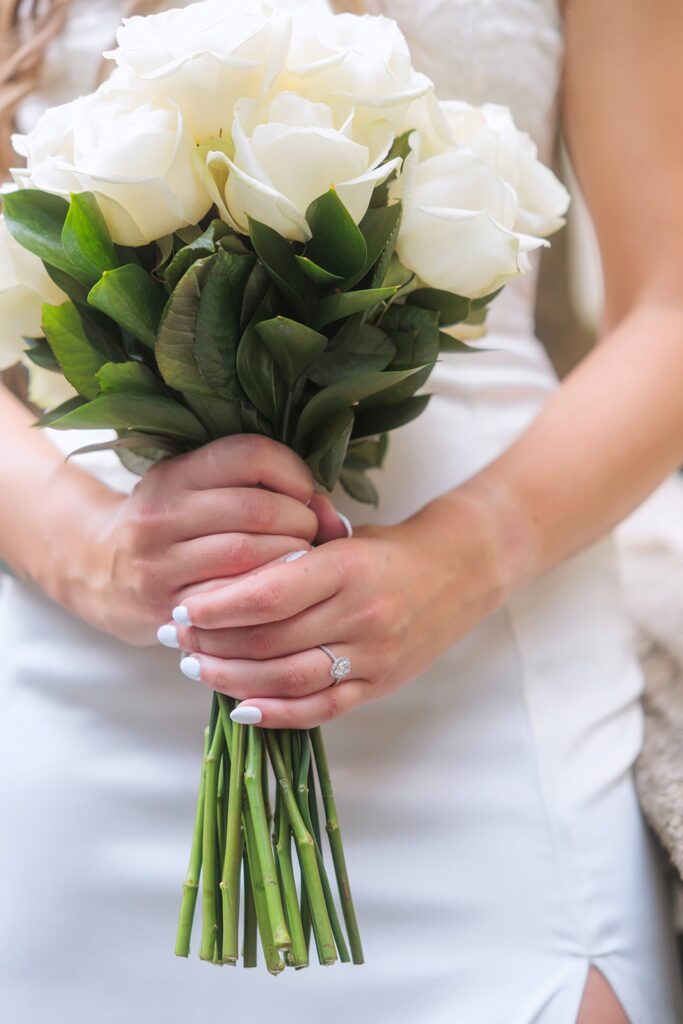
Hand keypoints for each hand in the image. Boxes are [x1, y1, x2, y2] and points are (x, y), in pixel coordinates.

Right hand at [61, 435, 326, 644]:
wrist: (102, 573)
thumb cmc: (172, 527)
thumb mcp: (200, 491)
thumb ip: (262, 489)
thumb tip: (335, 517)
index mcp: (175, 473)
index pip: (249, 454)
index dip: (292, 471)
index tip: (304, 492)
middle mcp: (162, 513)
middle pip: (258, 509)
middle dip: (301, 522)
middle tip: (310, 535)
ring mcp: (161, 563)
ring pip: (251, 555)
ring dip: (291, 559)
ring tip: (299, 563)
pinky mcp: (169, 607)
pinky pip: (236, 600)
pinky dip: (269, 595)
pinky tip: (277, 593)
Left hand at [171, 486, 511, 726]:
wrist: (460, 570)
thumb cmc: (390, 549)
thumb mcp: (344, 537)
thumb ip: (292, 553)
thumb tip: (222, 572)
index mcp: (346, 568)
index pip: (269, 593)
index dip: (218, 605)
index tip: (182, 607)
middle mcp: (360, 614)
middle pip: (269, 640)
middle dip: (212, 642)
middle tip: (176, 638)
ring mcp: (372, 655)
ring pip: (287, 679)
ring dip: (232, 679)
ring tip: (197, 667)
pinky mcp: (379, 684)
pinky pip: (321, 708)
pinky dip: (277, 713)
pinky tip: (240, 708)